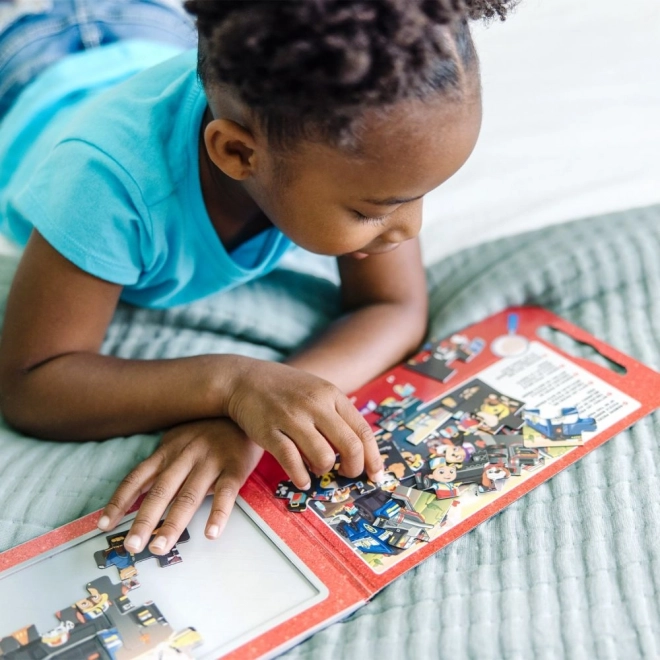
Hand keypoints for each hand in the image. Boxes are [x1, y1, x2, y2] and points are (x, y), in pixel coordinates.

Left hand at [97, 418, 262, 554]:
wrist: (245, 403)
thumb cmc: (210, 426)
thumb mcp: (179, 438)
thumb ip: (161, 463)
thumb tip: (135, 491)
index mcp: (168, 449)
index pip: (137, 478)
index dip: (119, 502)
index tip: (104, 526)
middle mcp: (185, 455)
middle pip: (161, 491)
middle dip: (144, 520)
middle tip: (132, 547)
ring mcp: (211, 460)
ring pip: (189, 496)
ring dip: (173, 524)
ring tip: (160, 547)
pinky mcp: (235, 466)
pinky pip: (225, 492)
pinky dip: (218, 514)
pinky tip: (210, 534)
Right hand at [228, 360, 383, 488]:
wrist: (243, 378)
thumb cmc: (284, 389)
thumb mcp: (316, 390)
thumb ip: (336, 414)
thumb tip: (360, 449)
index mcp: (331, 395)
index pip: (363, 431)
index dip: (373, 458)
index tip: (375, 475)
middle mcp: (315, 405)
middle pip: (350, 446)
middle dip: (353, 469)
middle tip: (346, 475)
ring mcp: (292, 418)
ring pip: (324, 457)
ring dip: (324, 471)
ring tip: (317, 470)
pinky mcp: (270, 432)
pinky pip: (292, 462)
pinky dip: (301, 477)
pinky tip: (302, 481)